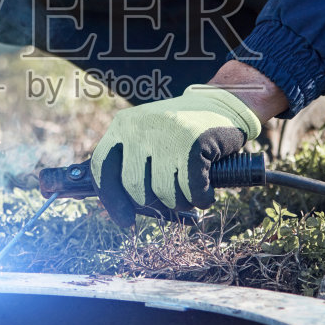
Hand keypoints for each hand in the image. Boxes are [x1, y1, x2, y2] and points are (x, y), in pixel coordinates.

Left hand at [91, 84, 262, 225]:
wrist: (222, 104)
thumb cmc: (181, 135)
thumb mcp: (147, 138)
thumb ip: (129, 166)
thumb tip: (108, 206)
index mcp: (122, 126)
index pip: (102, 168)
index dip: (111, 199)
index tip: (125, 220)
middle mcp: (140, 127)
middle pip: (135, 188)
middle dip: (157, 204)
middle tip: (173, 199)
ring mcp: (166, 134)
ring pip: (165, 194)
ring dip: (182, 203)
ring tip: (191, 191)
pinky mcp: (194, 142)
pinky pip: (192, 190)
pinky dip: (202, 199)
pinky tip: (206, 192)